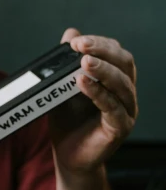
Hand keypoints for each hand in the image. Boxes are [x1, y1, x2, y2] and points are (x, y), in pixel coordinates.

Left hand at [49, 28, 137, 172]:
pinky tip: (82, 83)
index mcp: (116, 80)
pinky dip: (98, 93)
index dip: (99, 43)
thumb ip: (67, 63)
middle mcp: (126, 93)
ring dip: (103, 70)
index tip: (77, 40)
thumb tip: (71, 33)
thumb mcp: (62, 87)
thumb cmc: (68, 121)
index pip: (116, 53)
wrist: (68, 156)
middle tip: (82, 46)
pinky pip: (113, 107)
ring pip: (122, 84)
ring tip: (84, 61)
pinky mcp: (120, 128)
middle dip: (103, 51)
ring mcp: (126, 111)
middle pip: (125, 64)